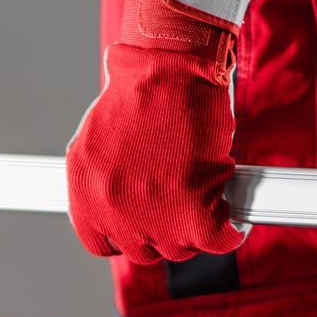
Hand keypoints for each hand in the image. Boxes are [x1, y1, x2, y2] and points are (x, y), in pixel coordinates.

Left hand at [66, 0, 255, 265]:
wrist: (172, 66)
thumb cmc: (142, 87)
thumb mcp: (98, 133)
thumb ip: (103, 174)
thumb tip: (118, 197)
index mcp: (84, 190)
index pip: (101, 242)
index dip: (127, 234)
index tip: (144, 224)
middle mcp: (112, 207)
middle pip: (144, 249)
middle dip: (165, 229)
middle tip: (181, 205)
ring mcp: (151, 214)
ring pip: (181, 248)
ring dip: (196, 228)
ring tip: (205, 199)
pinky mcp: (193, 212)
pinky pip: (218, 241)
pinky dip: (231, 230)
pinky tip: (232, 216)